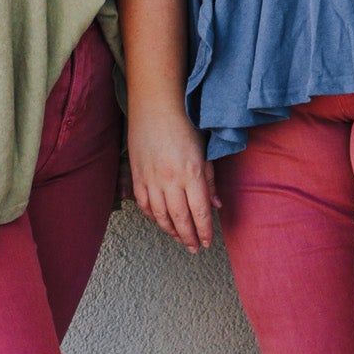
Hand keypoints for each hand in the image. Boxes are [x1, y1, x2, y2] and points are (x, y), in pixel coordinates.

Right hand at [128, 102, 220, 253]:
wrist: (155, 105)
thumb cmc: (184, 123)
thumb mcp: (204, 151)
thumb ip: (210, 180)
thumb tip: (216, 205)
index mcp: (191, 173)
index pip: (199, 212)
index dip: (204, 231)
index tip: (208, 242)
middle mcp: (170, 180)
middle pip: (180, 219)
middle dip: (189, 237)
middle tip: (195, 248)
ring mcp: (151, 179)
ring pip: (160, 216)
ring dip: (171, 231)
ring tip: (180, 239)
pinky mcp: (137, 175)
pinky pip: (144, 205)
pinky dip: (153, 217)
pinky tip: (161, 222)